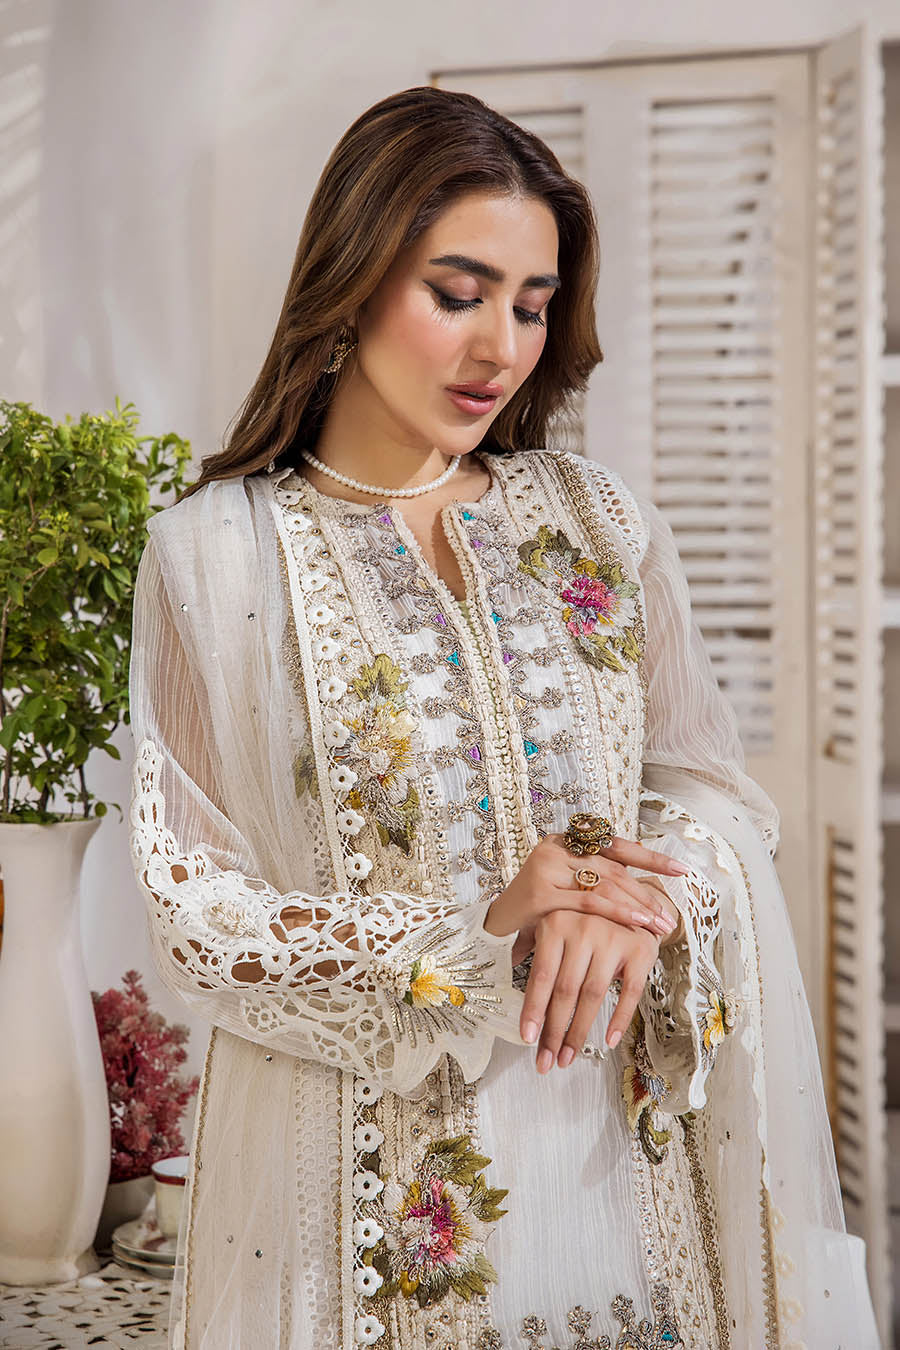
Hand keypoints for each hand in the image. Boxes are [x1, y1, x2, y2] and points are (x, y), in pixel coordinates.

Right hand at [485, 831, 686, 955]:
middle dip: (646, 893)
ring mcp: (547, 867)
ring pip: (604, 884)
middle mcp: (555, 848)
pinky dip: (617, 913)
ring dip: (637, 906)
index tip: (681, 869)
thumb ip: (596, 880)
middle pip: (613, 868)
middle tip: (670, 915)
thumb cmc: (535, 911)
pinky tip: (637, 923)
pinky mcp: (541, 892)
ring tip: (659, 924)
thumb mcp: (567, 890)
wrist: (493, 927)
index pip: (615, 846)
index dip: (649, 858)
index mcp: (565, 843)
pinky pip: (588, 902)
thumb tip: (642, 873)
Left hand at [520, 909, 660, 1071]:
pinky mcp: (639, 950)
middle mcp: (584, 927)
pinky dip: (619, 1019)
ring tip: (567, 1057)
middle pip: (565, 990)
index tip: (527, 1038)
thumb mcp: (556, 931)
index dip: (533, 1010)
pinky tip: (609, 1041)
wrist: (633, 905)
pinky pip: (629, 992)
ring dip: (579, 1032)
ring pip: (593, 995)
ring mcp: (613, 937)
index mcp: (556, 923)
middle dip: (554, 1030)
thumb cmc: (586, 925)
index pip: (541, 975)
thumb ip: (537, 958)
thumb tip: (514, 989)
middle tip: (546, 1060)